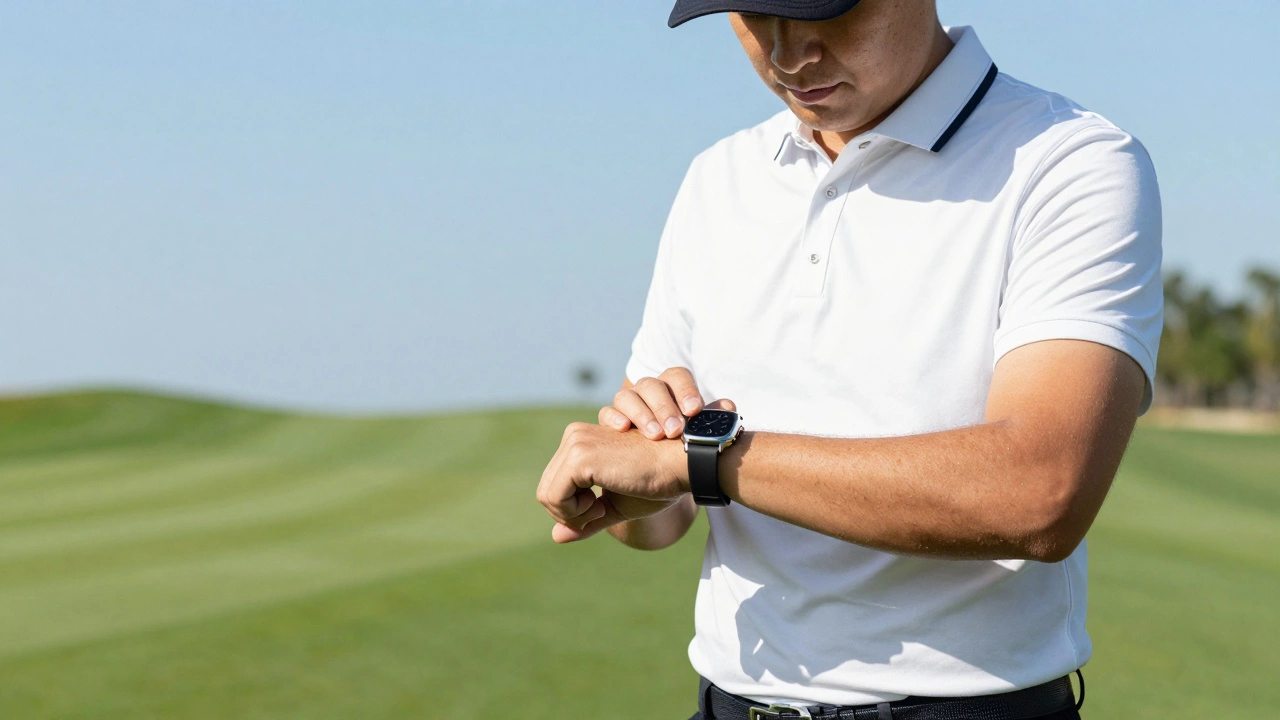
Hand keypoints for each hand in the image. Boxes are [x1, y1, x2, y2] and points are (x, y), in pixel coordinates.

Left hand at [536, 422, 686, 542]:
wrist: (680, 466)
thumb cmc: (656, 482)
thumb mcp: (615, 506)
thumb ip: (585, 520)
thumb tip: (555, 537)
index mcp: (580, 441)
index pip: (555, 486)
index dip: (576, 509)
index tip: (603, 506)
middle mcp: (573, 436)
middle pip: (547, 491)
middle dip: (572, 514)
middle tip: (602, 510)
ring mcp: (575, 444)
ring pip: (547, 496)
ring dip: (575, 514)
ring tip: (603, 507)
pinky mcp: (579, 458)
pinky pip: (555, 498)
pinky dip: (575, 513)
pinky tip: (602, 505)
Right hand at [600, 367, 737, 439]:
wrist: (660, 472)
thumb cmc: (682, 447)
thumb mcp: (698, 435)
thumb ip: (710, 420)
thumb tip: (728, 407)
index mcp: (672, 389)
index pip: (677, 376)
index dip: (685, 390)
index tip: (694, 411)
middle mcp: (648, 392)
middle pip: (651, 386)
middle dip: (664, 407)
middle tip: (675, 430)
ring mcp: (627, 404)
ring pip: (627, 396)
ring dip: (641, 414)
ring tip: (655, 436)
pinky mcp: (611, 421)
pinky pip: (607, 413)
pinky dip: (614, 418)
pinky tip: (623, 429)